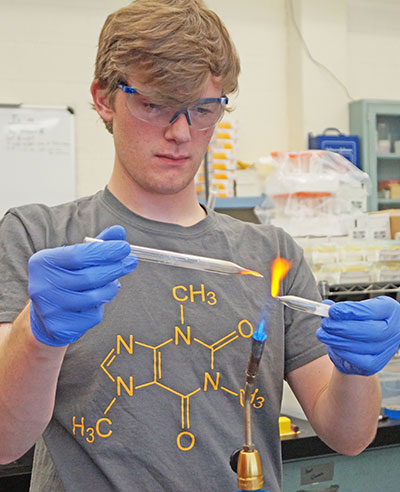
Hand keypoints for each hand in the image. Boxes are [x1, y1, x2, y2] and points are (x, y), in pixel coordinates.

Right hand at [28, 226, 136, 346]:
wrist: (46, 314)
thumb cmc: (65, 278)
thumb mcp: (76, 258)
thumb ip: (97, 245)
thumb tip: (119, 231)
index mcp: (43, 262)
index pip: (79, 254)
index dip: (105, 251)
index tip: (125, 248)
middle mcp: (42, 286)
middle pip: (89, 277)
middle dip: (115, 268)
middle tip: (131, 262)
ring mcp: (49, 309)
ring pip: (94, 298)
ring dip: (111, 288)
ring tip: (114, 282)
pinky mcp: (60, 328)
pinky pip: (92, 316)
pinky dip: (101, 306)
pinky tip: (97, 300)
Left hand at [316, 296, 399, 375]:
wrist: (362, 342)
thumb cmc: (359, 321)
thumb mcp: (353, 309)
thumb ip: (340, 308)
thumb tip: (326, 305)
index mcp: (390, 310)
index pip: (373, 310)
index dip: (352, 311)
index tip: (333, 310)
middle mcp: (394, 331)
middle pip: (372, 331)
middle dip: (344, 328)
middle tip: (325, 324)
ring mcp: (387, 349)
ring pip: (364, 347)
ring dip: (338, 340)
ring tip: (323, 334)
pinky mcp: (376, 365)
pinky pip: (360, 361)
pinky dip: (343, 352)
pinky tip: (333, 345)